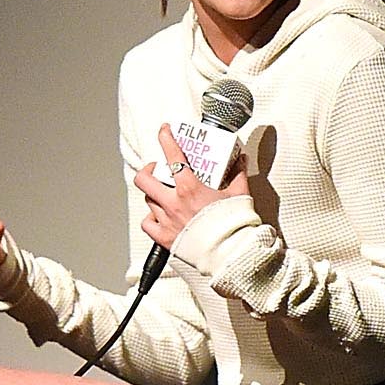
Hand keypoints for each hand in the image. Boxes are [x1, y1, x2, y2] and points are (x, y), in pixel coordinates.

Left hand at [136, 125, 246, 250]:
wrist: (230, 254)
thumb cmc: (234, 226)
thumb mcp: (239, 194)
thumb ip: (238, 174)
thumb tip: (240, 159)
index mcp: (190, 188)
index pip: (173, 155)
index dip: (166, 138)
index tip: (164, 131)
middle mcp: (174, 203)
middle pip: (145, 179)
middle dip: (148, 170)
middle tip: (157, 169)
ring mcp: (167, 220)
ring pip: (148, 200)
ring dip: (154, 194)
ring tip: (164, 193)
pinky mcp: (164, 238)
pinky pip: (147, 223)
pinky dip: (150, 218)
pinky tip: (159, 216)